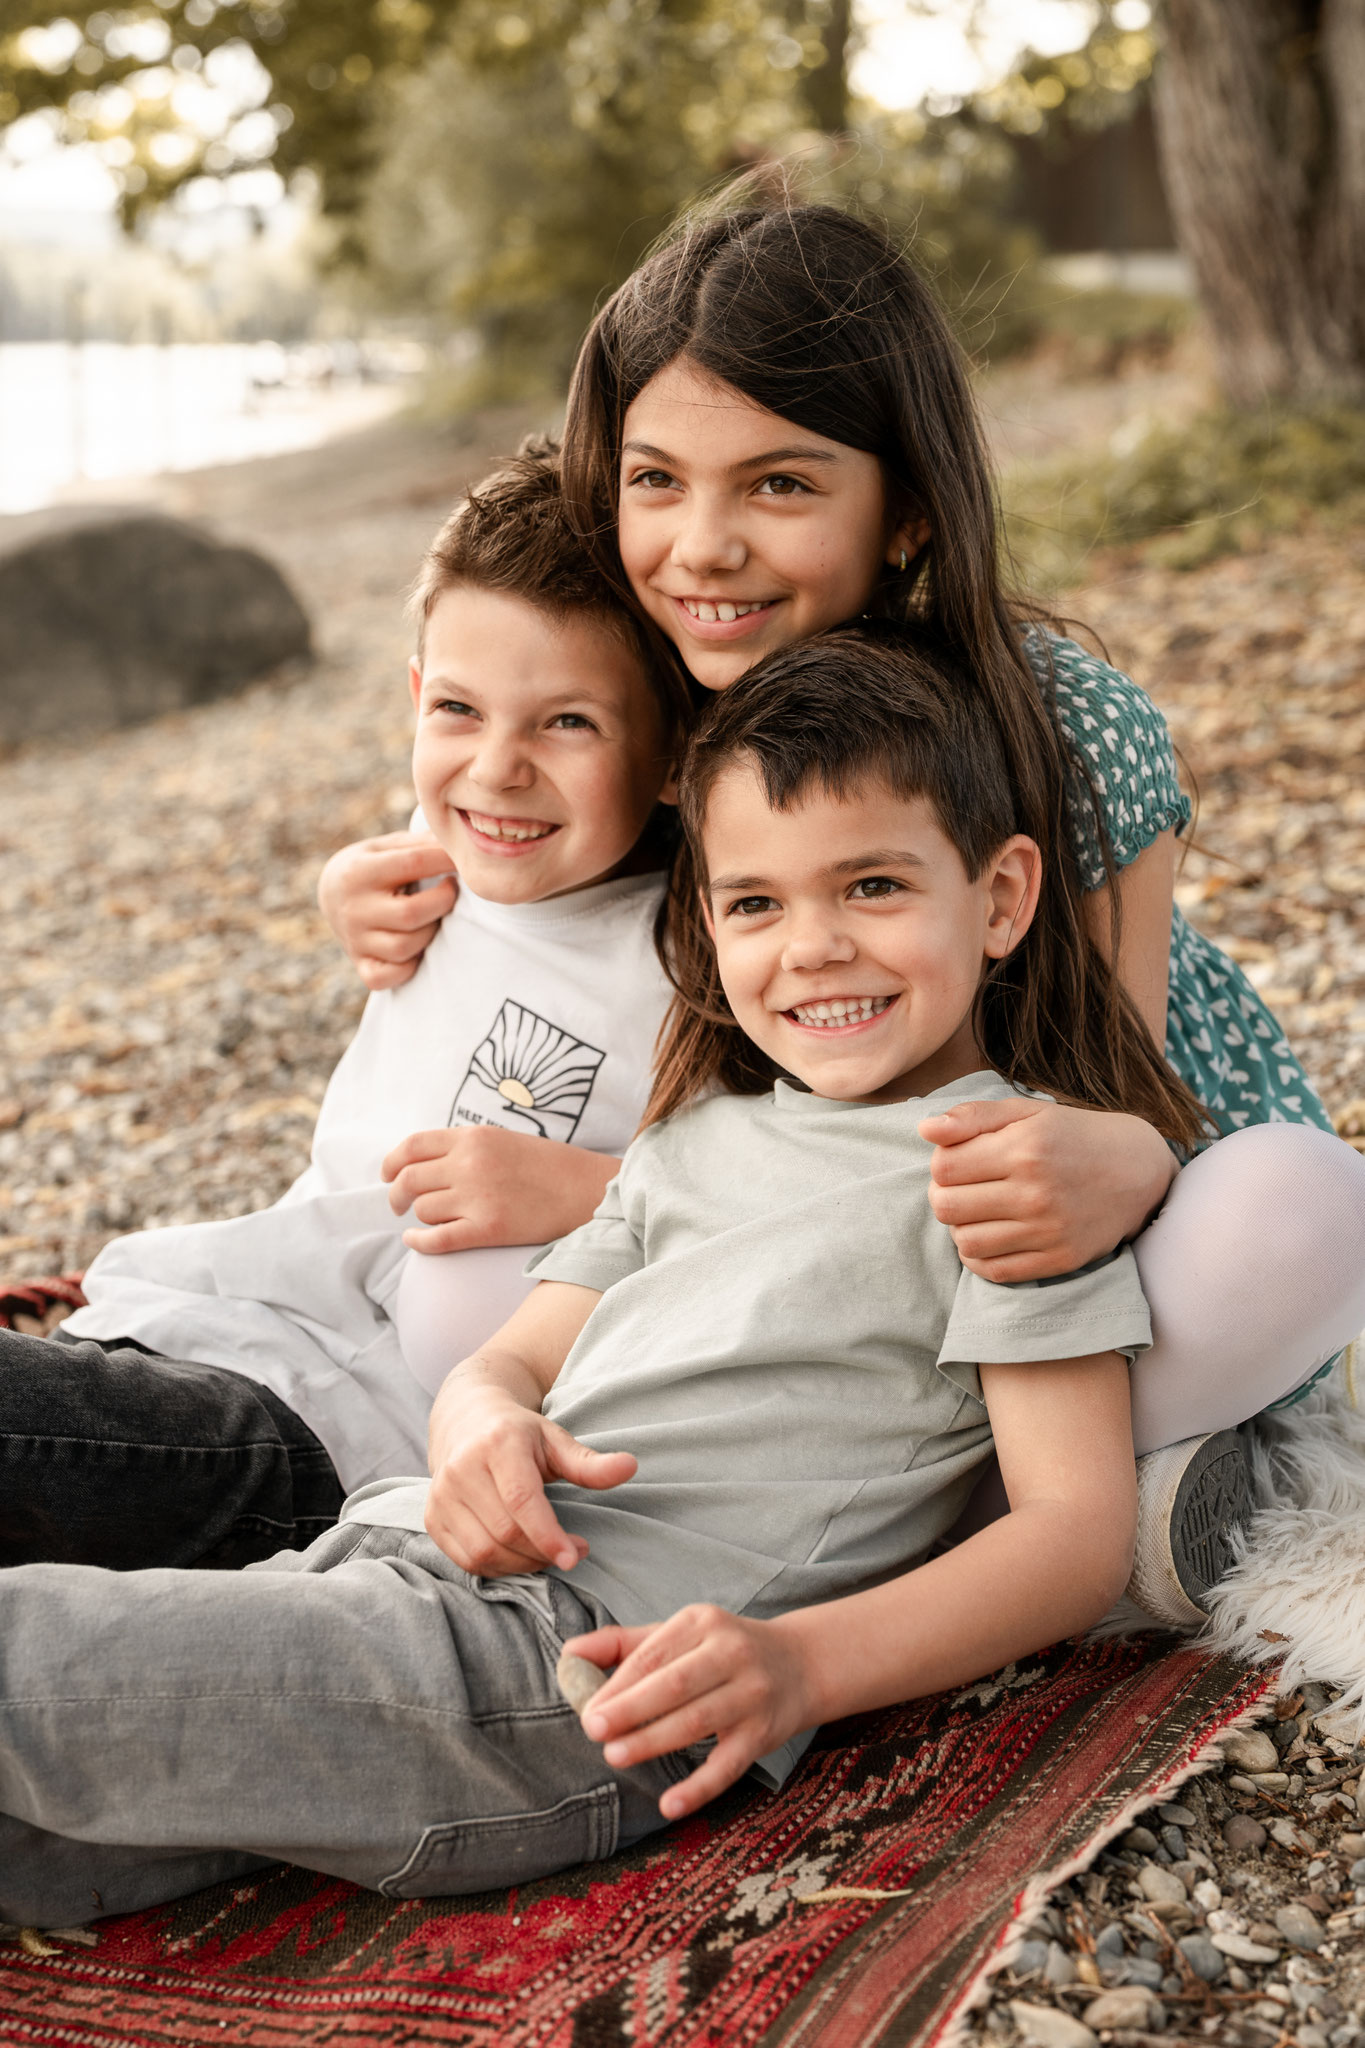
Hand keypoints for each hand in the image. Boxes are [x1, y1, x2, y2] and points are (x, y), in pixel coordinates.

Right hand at [317, 830, 456, 990]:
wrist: (329, 892)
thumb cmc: (371, 865)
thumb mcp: (385, 846)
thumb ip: (419, 844)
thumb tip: (459, 844)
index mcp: (360, 871)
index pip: (413, 863)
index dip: (445, 861)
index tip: (462, 861)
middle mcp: (354, 908)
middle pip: (411, 914)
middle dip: (442, 902)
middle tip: (450, 891)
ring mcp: (355, 940)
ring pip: (404, 947)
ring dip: (430, 933)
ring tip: (433, 917)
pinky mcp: (361, 965)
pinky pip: (388, 977)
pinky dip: (408, 967)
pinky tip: (416, 948)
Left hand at [383, 1127, 618, 1253]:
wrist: (587, 1190)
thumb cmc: (547, 1166)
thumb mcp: (503, 1140)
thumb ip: (464, 1148)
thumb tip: (422, 1163)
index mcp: (474, 1137)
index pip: (412, 1146)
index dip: (391, 1162)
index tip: (387, 1174)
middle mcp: (470, 1164)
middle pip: (409, 1179)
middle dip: (396, 1195)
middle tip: (398, 1205)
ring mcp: (479, 1197)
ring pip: (422, 1210)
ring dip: (418, 1217)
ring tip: (427, 1220)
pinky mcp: (489, 1229)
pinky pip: (437, 1239)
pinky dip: (418, 1243)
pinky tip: (414, 1242)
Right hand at [425, 1386, 635, 1575]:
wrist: (464, 1420)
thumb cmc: (519, 1434)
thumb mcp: (556, 1440)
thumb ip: (590, 1462)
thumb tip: (631, 1466)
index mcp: (497, 1443)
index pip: (522, 1500)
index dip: (548, 1535)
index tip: (575, 1555)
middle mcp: (461, 1468)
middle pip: (505, 1532)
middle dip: (543, 1552)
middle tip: (572, 1551)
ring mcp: (441, 1494)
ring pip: (484, 1552)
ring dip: (522, 1564)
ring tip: (546, 1552)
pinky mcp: (432, 1517)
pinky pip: (466, 1559)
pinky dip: (497, 1567)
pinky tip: (518, 1555)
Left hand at [563, 1606, 815, 1819]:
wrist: (800, 1664)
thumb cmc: (722, 1651)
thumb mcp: (680, 1634)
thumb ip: (623, 1645)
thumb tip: (568, 1655)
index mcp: (702, 1622)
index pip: (652, 1655)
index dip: (618, 1684)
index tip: (588, 1708)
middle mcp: (731, 1653)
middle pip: (673, 1684)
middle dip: (631, 1709)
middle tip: (594, 1730)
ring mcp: (751, 1694)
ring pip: (697, 1721)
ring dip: (653, 1741)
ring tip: (615, 1756)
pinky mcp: (763, 1734)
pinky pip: (728, 1765)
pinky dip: (699, 1787)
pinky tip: (669, 1804)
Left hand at [919, 1097, 1177, 1281]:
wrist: (1139, 1170)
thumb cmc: (1073, 1136)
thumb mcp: (1028, 1113)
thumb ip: (973, 1117)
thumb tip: (925, 1129)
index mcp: (1024, 1148)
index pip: (943, 1166)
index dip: (941, 1163)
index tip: (960, 1160)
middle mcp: (1036, 1192)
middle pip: (946, 1207)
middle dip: (944, 1196)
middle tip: (965, 1189)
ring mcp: (1049, 1230)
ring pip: (965, 1242)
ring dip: (961, 1228)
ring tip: (978, 1213)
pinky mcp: (1060, 1260)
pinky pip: (994, 1271)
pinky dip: (980, 1257)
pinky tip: (992, 1236)